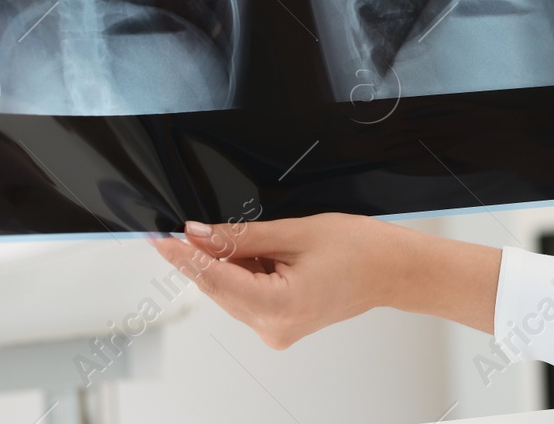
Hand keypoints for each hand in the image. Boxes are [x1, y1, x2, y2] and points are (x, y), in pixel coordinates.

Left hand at [152, 213, 501, 348]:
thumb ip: (241, 236)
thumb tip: (199, 233)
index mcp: (278, 307)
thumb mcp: (296, 232)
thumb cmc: (361, 249)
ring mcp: (277, 330)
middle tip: (193, 224)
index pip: (214, 280)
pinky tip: (261, 252)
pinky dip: (246, 272)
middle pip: (219, 287)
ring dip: (229, 262)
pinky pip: (249, 295)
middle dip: (205, 255)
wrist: (395, 270)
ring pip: (232, 290)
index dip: (183, 257)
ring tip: (262, 236)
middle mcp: (273, 328)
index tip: (158, 238)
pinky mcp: (281, 324)